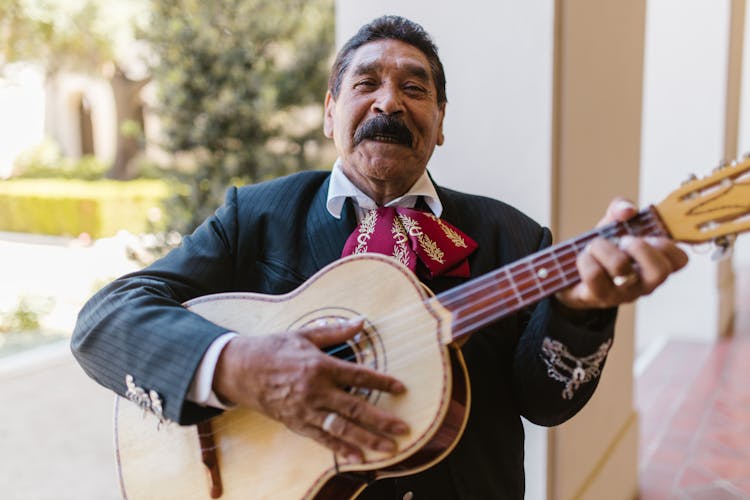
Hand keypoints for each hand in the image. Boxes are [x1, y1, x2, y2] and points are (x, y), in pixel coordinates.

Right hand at [212, 318, 408, 462]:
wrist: (239, 369)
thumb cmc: (273, 348)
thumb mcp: (305, 335)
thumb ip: (335, 331)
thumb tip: (361, 321)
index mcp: (320, 366)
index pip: (359, 376)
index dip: (382, 382)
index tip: (401, 388)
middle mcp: (316, 391)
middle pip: (356, 408)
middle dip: (382, 420)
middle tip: (403, 428)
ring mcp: (306, 410)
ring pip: (342, 429)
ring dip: (367, 439)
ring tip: (389, 447)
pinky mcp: (296, 423)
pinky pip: (322, 439)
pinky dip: (341, 449)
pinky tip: (358, 457)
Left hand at [556, 198, 688, 309]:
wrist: (571, 272)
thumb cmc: (602, 249)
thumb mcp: (613, 224)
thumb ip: (622, 208)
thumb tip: (628, 210)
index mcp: (656, 265)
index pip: (680, 260)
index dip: (666, 244)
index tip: (647, 235)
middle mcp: (644, 284)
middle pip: (659, 271)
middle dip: (639, 247)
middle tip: (623, 241)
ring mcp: (623, 294)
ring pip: (620, 266)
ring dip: (602, 247)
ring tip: (594, 247)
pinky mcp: (599, 297)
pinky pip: (594, 273)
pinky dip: (585, 258)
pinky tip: (584, 259)